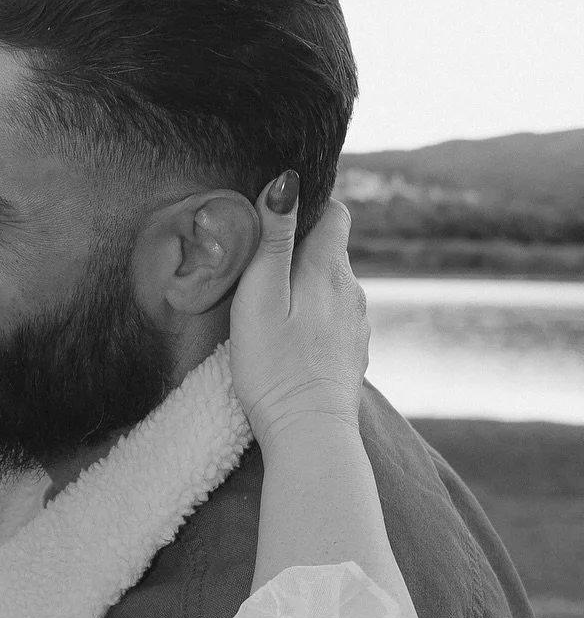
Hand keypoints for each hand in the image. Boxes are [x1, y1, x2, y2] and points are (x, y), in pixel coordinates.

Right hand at [228, 174, 368, 454]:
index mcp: (328, 269)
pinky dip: (315, 324)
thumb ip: (271, 240)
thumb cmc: (274, 369)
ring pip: (333, 290)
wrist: (308, 434)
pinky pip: (335, 324)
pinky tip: (292, 345)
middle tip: (261, 274)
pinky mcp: (352, 356)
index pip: (334, 212)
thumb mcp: (260, 298)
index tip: (280, 221)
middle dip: (301, 254)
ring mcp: (357, 325)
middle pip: (331, 253)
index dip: (310, 207)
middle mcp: (352, 291)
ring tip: (273, 314)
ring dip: (307, 292)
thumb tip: (285, 183)